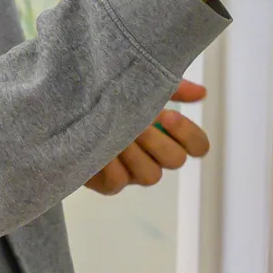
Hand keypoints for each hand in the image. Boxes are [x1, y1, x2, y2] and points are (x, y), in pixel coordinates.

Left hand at [85, 79, 210, 195]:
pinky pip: (118, 182)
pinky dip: (110, 163)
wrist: (70, 111)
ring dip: (135, 153)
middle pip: (176, 160)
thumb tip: (202, 92)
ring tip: (118, 134)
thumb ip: (173, 89)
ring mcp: (134, 174)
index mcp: (168, 136)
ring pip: (151, 176)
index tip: (168, 115)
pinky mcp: (110, 184)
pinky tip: (100, 146)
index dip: (189, 134)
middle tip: (138, 124)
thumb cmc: (112, 100)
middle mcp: (155, 158)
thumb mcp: (142, 89)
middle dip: (157, 140)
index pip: (198, 146)